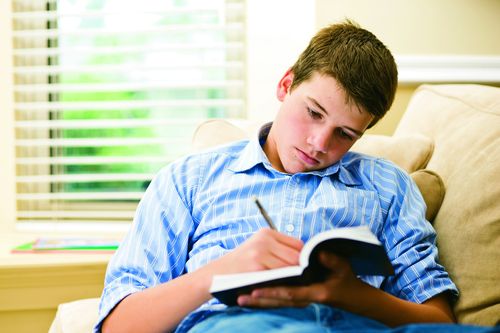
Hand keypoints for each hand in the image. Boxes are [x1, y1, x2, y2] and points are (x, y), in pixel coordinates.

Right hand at [207, 228, 303, 275]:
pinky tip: (284, 287)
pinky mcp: (256, 266)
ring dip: (293, 277)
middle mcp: (264, 239)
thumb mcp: (258, 248)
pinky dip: (283, 283)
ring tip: (294, 284)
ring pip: (290, 266)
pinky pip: (279, 276)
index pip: (297, 244)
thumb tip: (303, 260)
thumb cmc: (241, 264)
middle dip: (300, 268)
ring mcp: (260, 252)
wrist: (216, 274)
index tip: (302, 269)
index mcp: (266, 233)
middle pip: (296, 255)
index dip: (302, 257)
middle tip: (302, 279)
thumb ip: (278, 249)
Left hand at [236, 251, 362, 307]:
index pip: (290, 293)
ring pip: (277, 302)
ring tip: (240, 300)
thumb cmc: (348, 280)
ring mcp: (301, 299)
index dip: (272, 292)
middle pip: (279, 301)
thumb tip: (315, 254)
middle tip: (240, 298)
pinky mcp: (298, 297)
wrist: (354, 298)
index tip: (255, 290)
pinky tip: (251, 297)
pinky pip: (280, 299)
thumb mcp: (343, 268)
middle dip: (259, 300)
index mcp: (316, 293)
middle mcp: (306, 299)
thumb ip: (330, 260)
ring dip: (259, 302)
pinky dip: (266, 299)